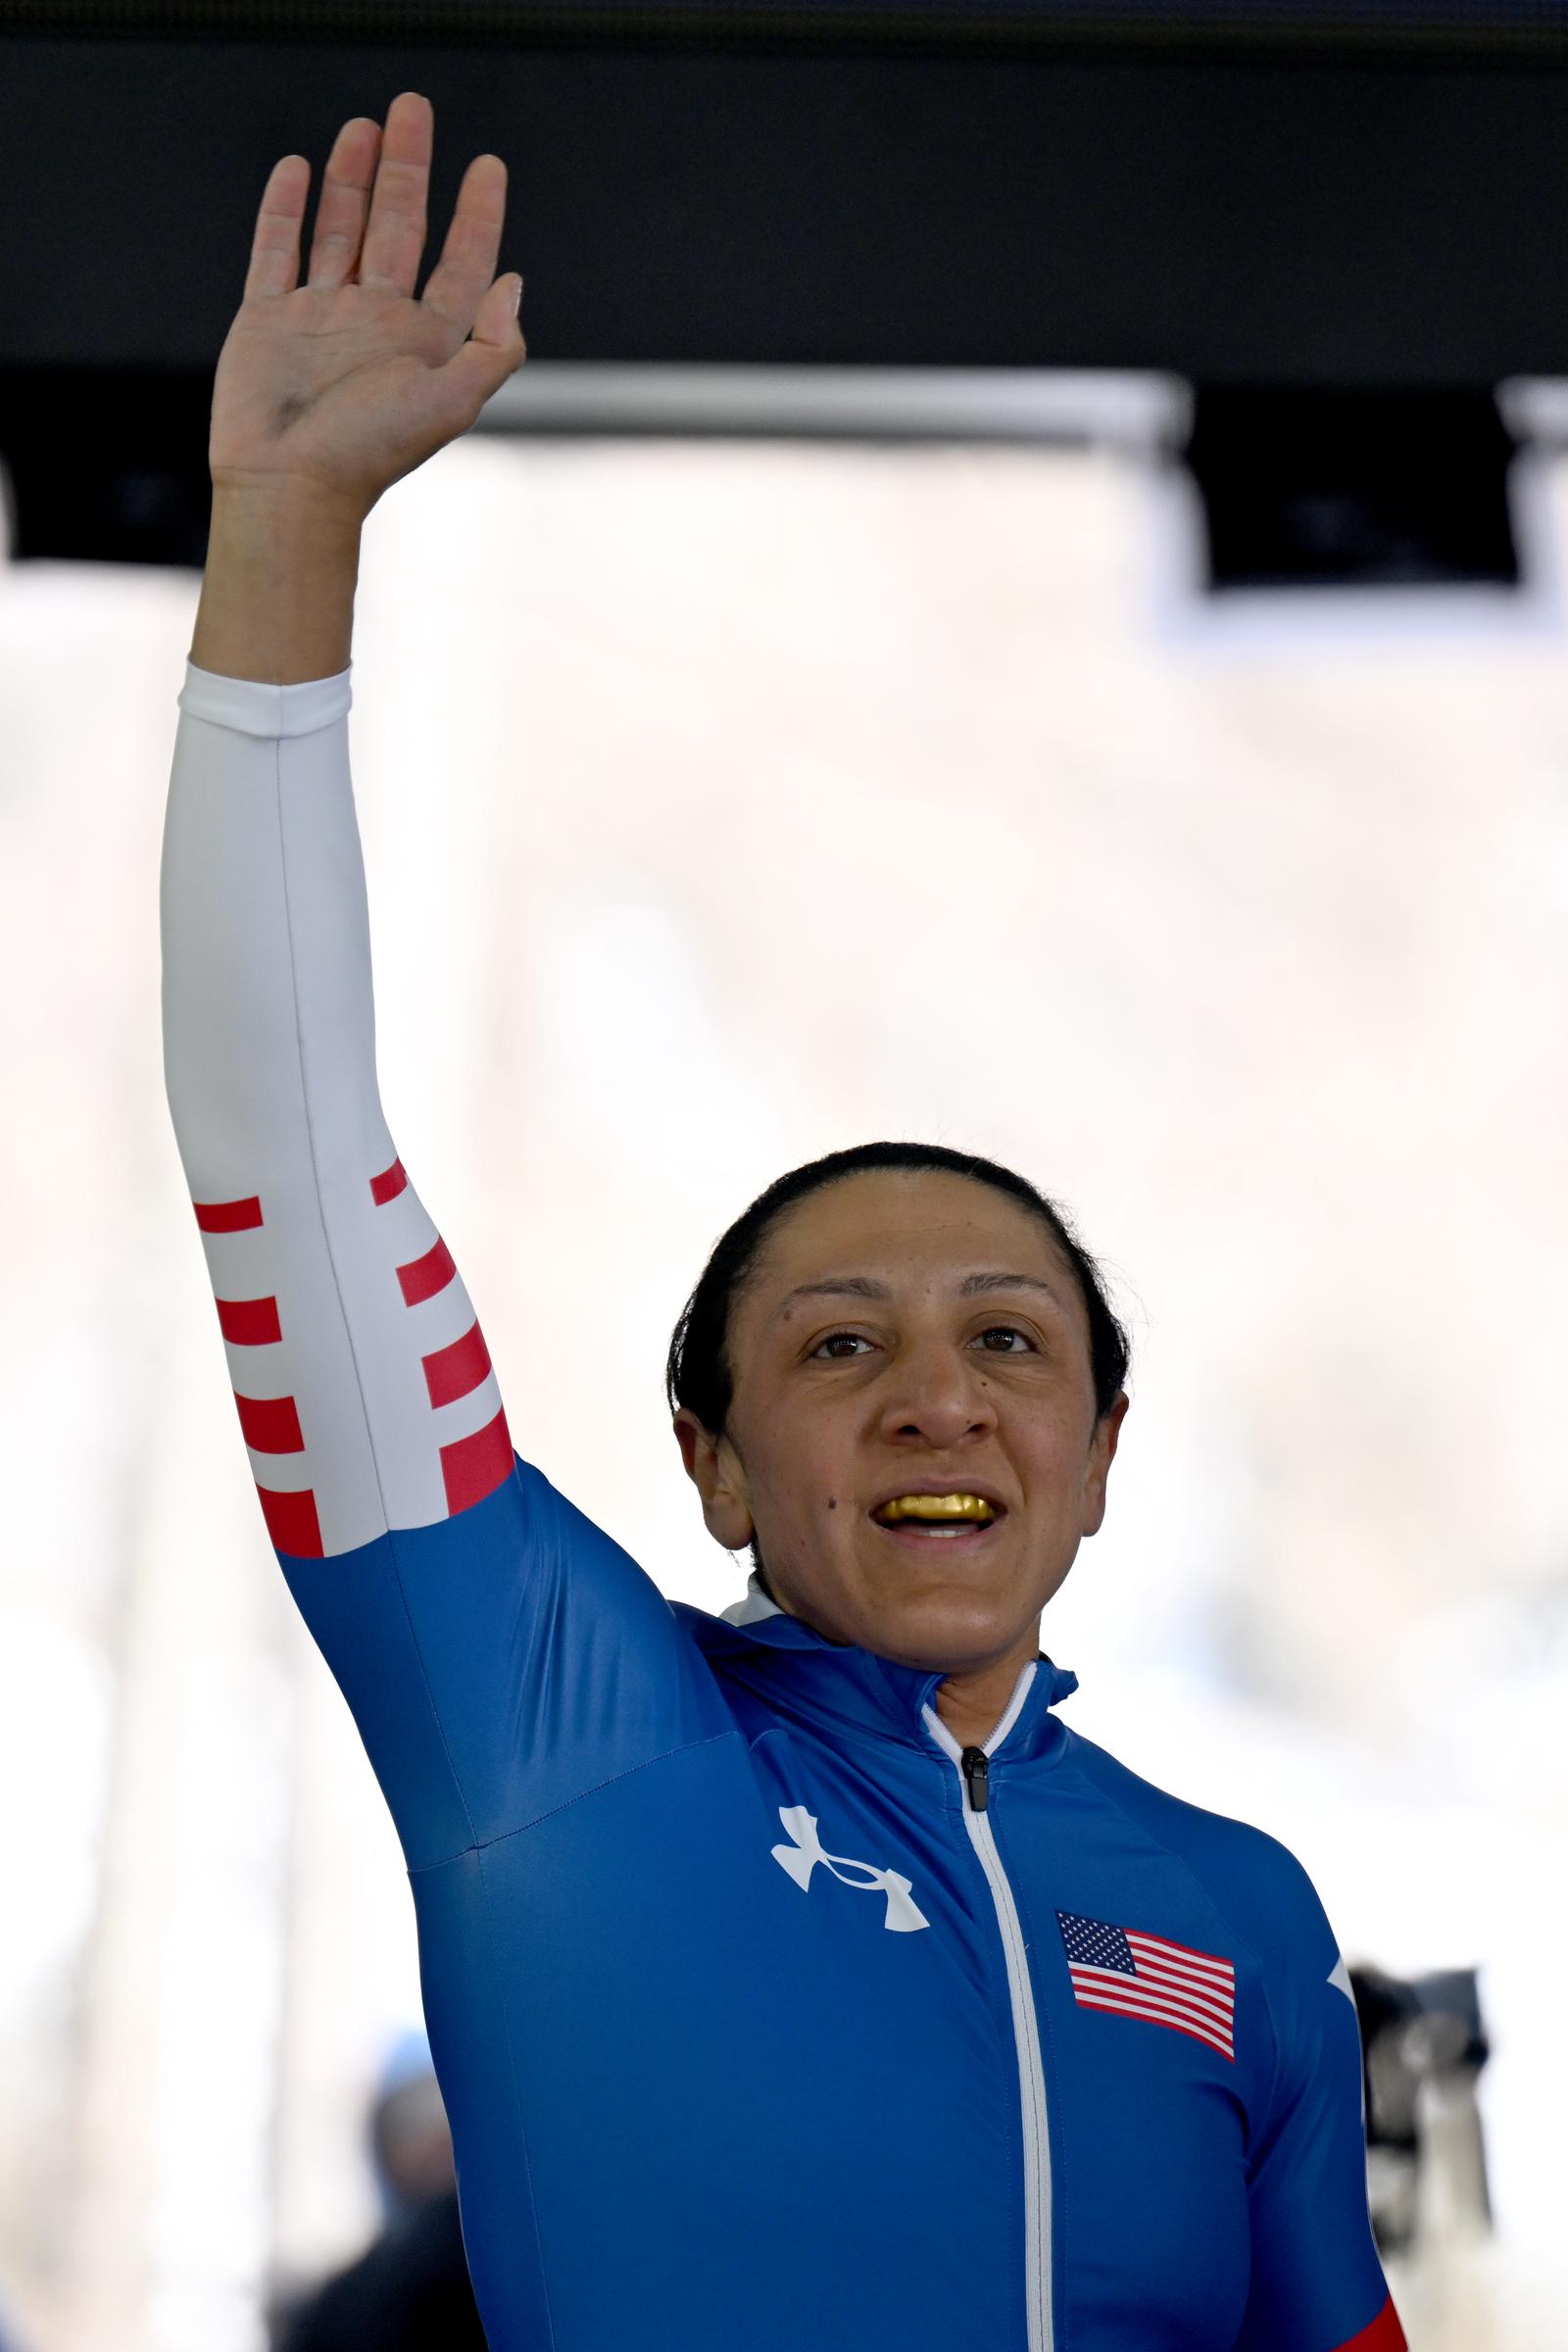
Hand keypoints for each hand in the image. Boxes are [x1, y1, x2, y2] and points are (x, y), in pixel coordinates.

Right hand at [207, 91, 525, 520]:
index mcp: (425, 342)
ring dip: (353, 177)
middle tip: (413, 109)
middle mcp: (376, 323)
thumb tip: (513, 284)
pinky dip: (288, 209)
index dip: (477, 214)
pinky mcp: (269, 318)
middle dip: (407, 168)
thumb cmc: (369, 452)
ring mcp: (321, 317)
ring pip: (341, 229)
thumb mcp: (452, 402)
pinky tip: (300, 169)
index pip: (460, 263)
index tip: (488, 166)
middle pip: (398, 227)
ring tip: (365, 126)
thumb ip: (492, 346)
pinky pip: (278, 250)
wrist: (289, 484)